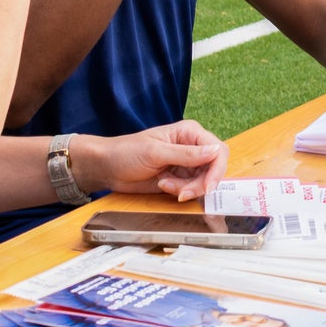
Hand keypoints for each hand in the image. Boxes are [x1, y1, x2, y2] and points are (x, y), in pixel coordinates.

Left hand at [74, 121, 226, 201]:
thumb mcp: (156, 152)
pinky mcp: (180, 178)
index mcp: (189, 133)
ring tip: (164, 185)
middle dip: (200, 184)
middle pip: (214, 169)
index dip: (217, 170)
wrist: (108, 168)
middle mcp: (192, 147)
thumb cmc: (127, 152)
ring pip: (204, 182)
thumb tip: (216, 151)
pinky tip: (163, 185)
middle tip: (181, 193)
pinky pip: (191, 189)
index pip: (218, 150)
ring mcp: (187, 164)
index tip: (207, 187)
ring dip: (187, 189)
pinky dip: (180, 192)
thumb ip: (187, 154)